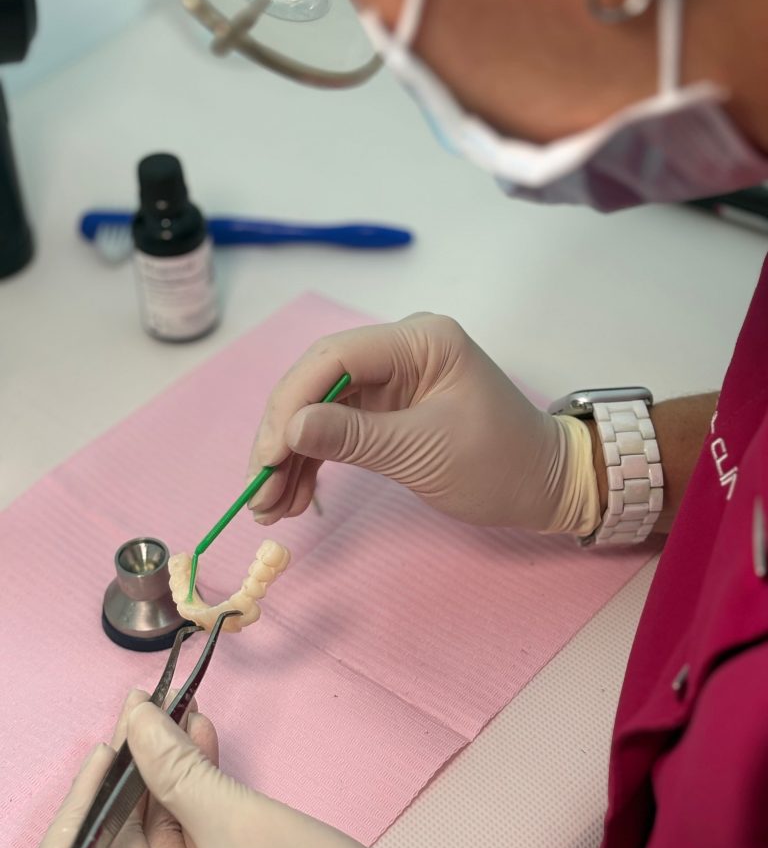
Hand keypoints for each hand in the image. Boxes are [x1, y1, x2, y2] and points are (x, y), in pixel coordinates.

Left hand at [27, 694, 495, 847]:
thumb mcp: (238, 820)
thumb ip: (176, 767)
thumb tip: (133, 716)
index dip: (81, 800)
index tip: (116, 744)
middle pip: (111, 839)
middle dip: (130, 770)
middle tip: (152, 709)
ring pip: (152, 830)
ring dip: (165, 770)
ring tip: (182, 709)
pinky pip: (187, 835)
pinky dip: (192, 789)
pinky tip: (205, 739)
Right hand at [247, 313, 598, 533]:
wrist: (546, 488)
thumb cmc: (500, 465)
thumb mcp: (424, 452)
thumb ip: (355, 437)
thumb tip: (290, 428)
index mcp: (419, 341)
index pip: (334, 358)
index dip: (293, 404)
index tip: (269, 456)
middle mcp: (400, 350)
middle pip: (318, 383)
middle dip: (285, 436)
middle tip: (259, 489)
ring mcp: (392, 380)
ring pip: (321, 409)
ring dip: (292, 456)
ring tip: (270, 506)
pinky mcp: (388, 410)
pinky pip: (338, 429)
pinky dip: (314, 462)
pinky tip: (293, 496)